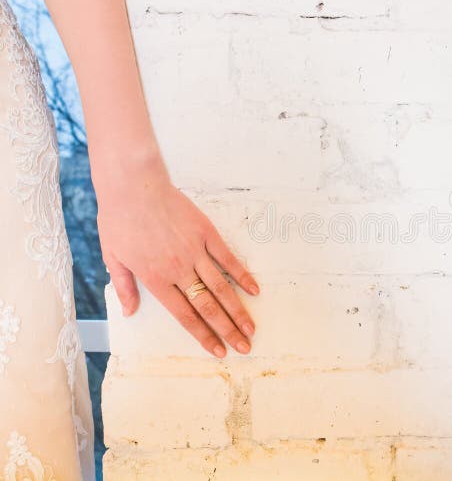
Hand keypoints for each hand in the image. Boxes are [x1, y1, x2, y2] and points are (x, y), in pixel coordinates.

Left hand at [95, 163, 259, 357]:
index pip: (185, 315)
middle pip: (208, 307)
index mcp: (156, 279)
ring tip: (252, 328)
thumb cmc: (119, 218)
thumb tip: (129, 312)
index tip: (218, 350)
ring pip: (222, 287)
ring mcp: (195, 251)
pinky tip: (254, 290)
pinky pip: (228, 259)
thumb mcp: (113, 256)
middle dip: (227, 330)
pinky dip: (242, 275)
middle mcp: (179, 269)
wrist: (134, 185)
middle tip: (244, 347)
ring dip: (238, 310)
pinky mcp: (206, 234)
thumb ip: (124, 286)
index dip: (203, 335)